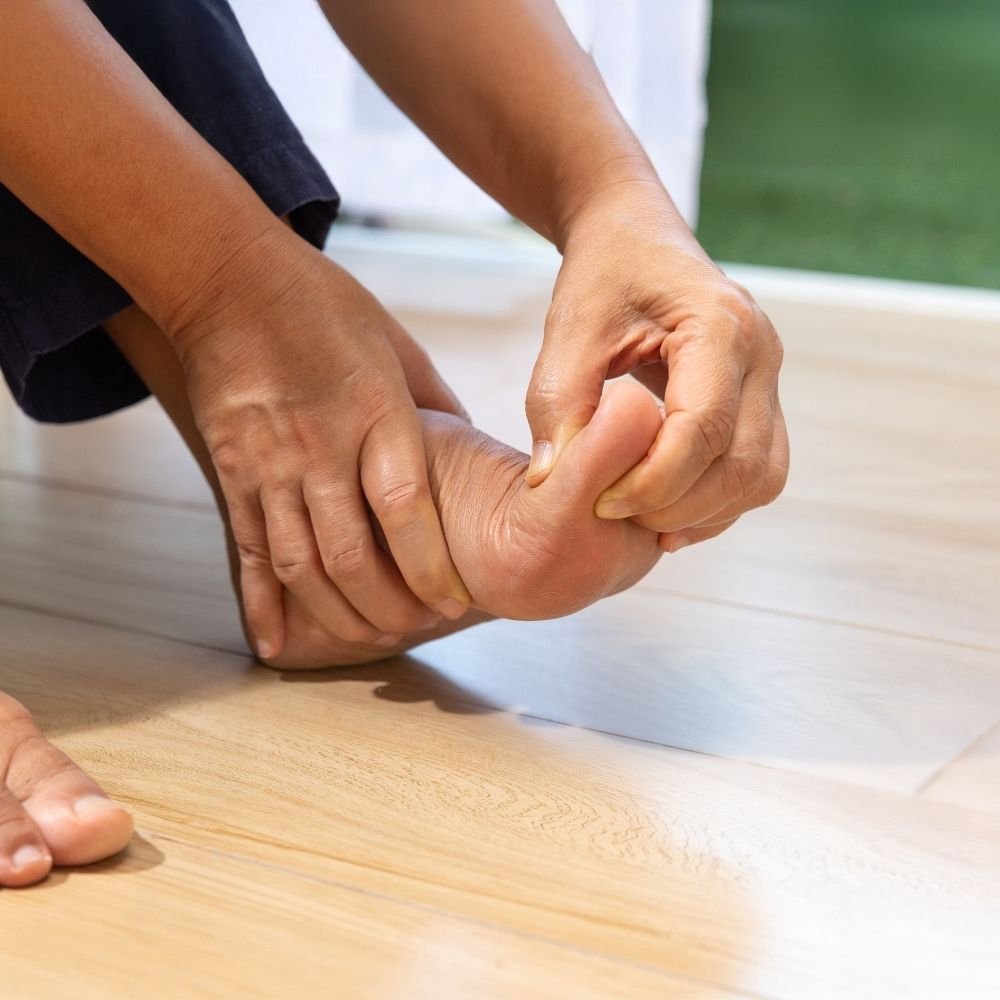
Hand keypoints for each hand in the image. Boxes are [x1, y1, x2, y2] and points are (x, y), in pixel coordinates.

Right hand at [169, 228, 471, 658]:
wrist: (228, 280)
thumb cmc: (325, 305)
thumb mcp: (396, 344)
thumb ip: (434, 405)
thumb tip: (471, 451)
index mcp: (374, 410)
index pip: (405, 509)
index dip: (430, 567)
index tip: (454, 603)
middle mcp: (321, 445)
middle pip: (351, 554)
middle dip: (389, 607)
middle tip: (417, 630)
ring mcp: (269, 464)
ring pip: (300, 564)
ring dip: (336, 616)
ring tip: (368, 641)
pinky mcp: (232, 473)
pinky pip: (248, 551)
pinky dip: (262, 605)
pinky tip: (278, 645)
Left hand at [525, 183, 788, 550]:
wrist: (637, 239)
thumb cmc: (605, 274)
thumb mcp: (570, 328)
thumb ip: (557, 401)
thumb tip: (550, 478)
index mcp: (721, 327)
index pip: (703, 430)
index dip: (653, 481)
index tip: (600, 501)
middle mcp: (763, 354)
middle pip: (742, 465)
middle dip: (677, 506)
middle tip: (614, 512)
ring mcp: (770, 380)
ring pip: (760, 478)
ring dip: (703, 513)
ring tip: (638, 517)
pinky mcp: (762, 402)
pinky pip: (756, 472)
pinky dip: (715, 503)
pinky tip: (664, 510)